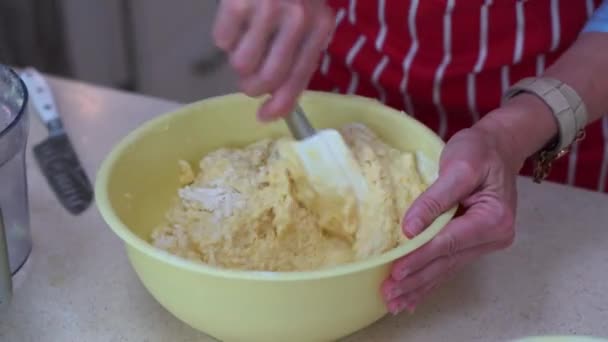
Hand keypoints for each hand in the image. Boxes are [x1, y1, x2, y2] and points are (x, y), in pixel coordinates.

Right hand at [213, 0, 333, 120]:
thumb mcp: (308, 20)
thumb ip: (298, 57)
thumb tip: (276, 105)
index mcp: (319, 25)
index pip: (299, 77)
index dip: (281, 104)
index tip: (265, 116)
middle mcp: (297, 17)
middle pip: (266, 77)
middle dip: (251, 88)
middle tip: (248, 81)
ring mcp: (267, 6)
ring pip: (241, 64)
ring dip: (238, 62)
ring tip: (245, 43)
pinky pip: (222, 41)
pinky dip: (224, 37)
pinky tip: (236, 22)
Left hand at [381, 118, 525, 314]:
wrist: (498, 147)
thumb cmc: (479, 151)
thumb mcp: (458, 166)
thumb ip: (435, 199)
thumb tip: (409, 229)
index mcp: (493, 218)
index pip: (448, 243)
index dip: (420, 258)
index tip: (396, 272)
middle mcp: (493, 237)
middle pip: (446, 263)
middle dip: (416, 281)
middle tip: (388, 296)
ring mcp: (485, 243)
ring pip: (446, 269)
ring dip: (419, 287)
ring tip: (394, 303)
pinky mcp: (473, 243)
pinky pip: (448, 265)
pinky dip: (429, 280)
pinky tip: (414, 297)